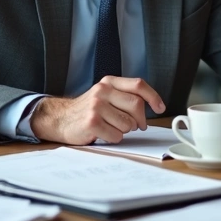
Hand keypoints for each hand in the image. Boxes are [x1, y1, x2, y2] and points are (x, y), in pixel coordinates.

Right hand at [29, 76, 165, 144]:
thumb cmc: (88, 110)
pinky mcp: (92, 122)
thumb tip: (151, 106)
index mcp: (109, 82)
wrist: (60, 119)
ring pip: (128, 123)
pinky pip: (117, 135)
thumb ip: (125, 96)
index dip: (153, 97)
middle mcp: (102, 90)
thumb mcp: (105, 95)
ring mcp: (96, 106)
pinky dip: (114, 138)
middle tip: (136, 126)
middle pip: (136, 105)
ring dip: (124, 130)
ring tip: (112, 127)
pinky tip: (103, 134)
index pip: (138, 85)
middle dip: (140, 120)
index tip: (160, 108)